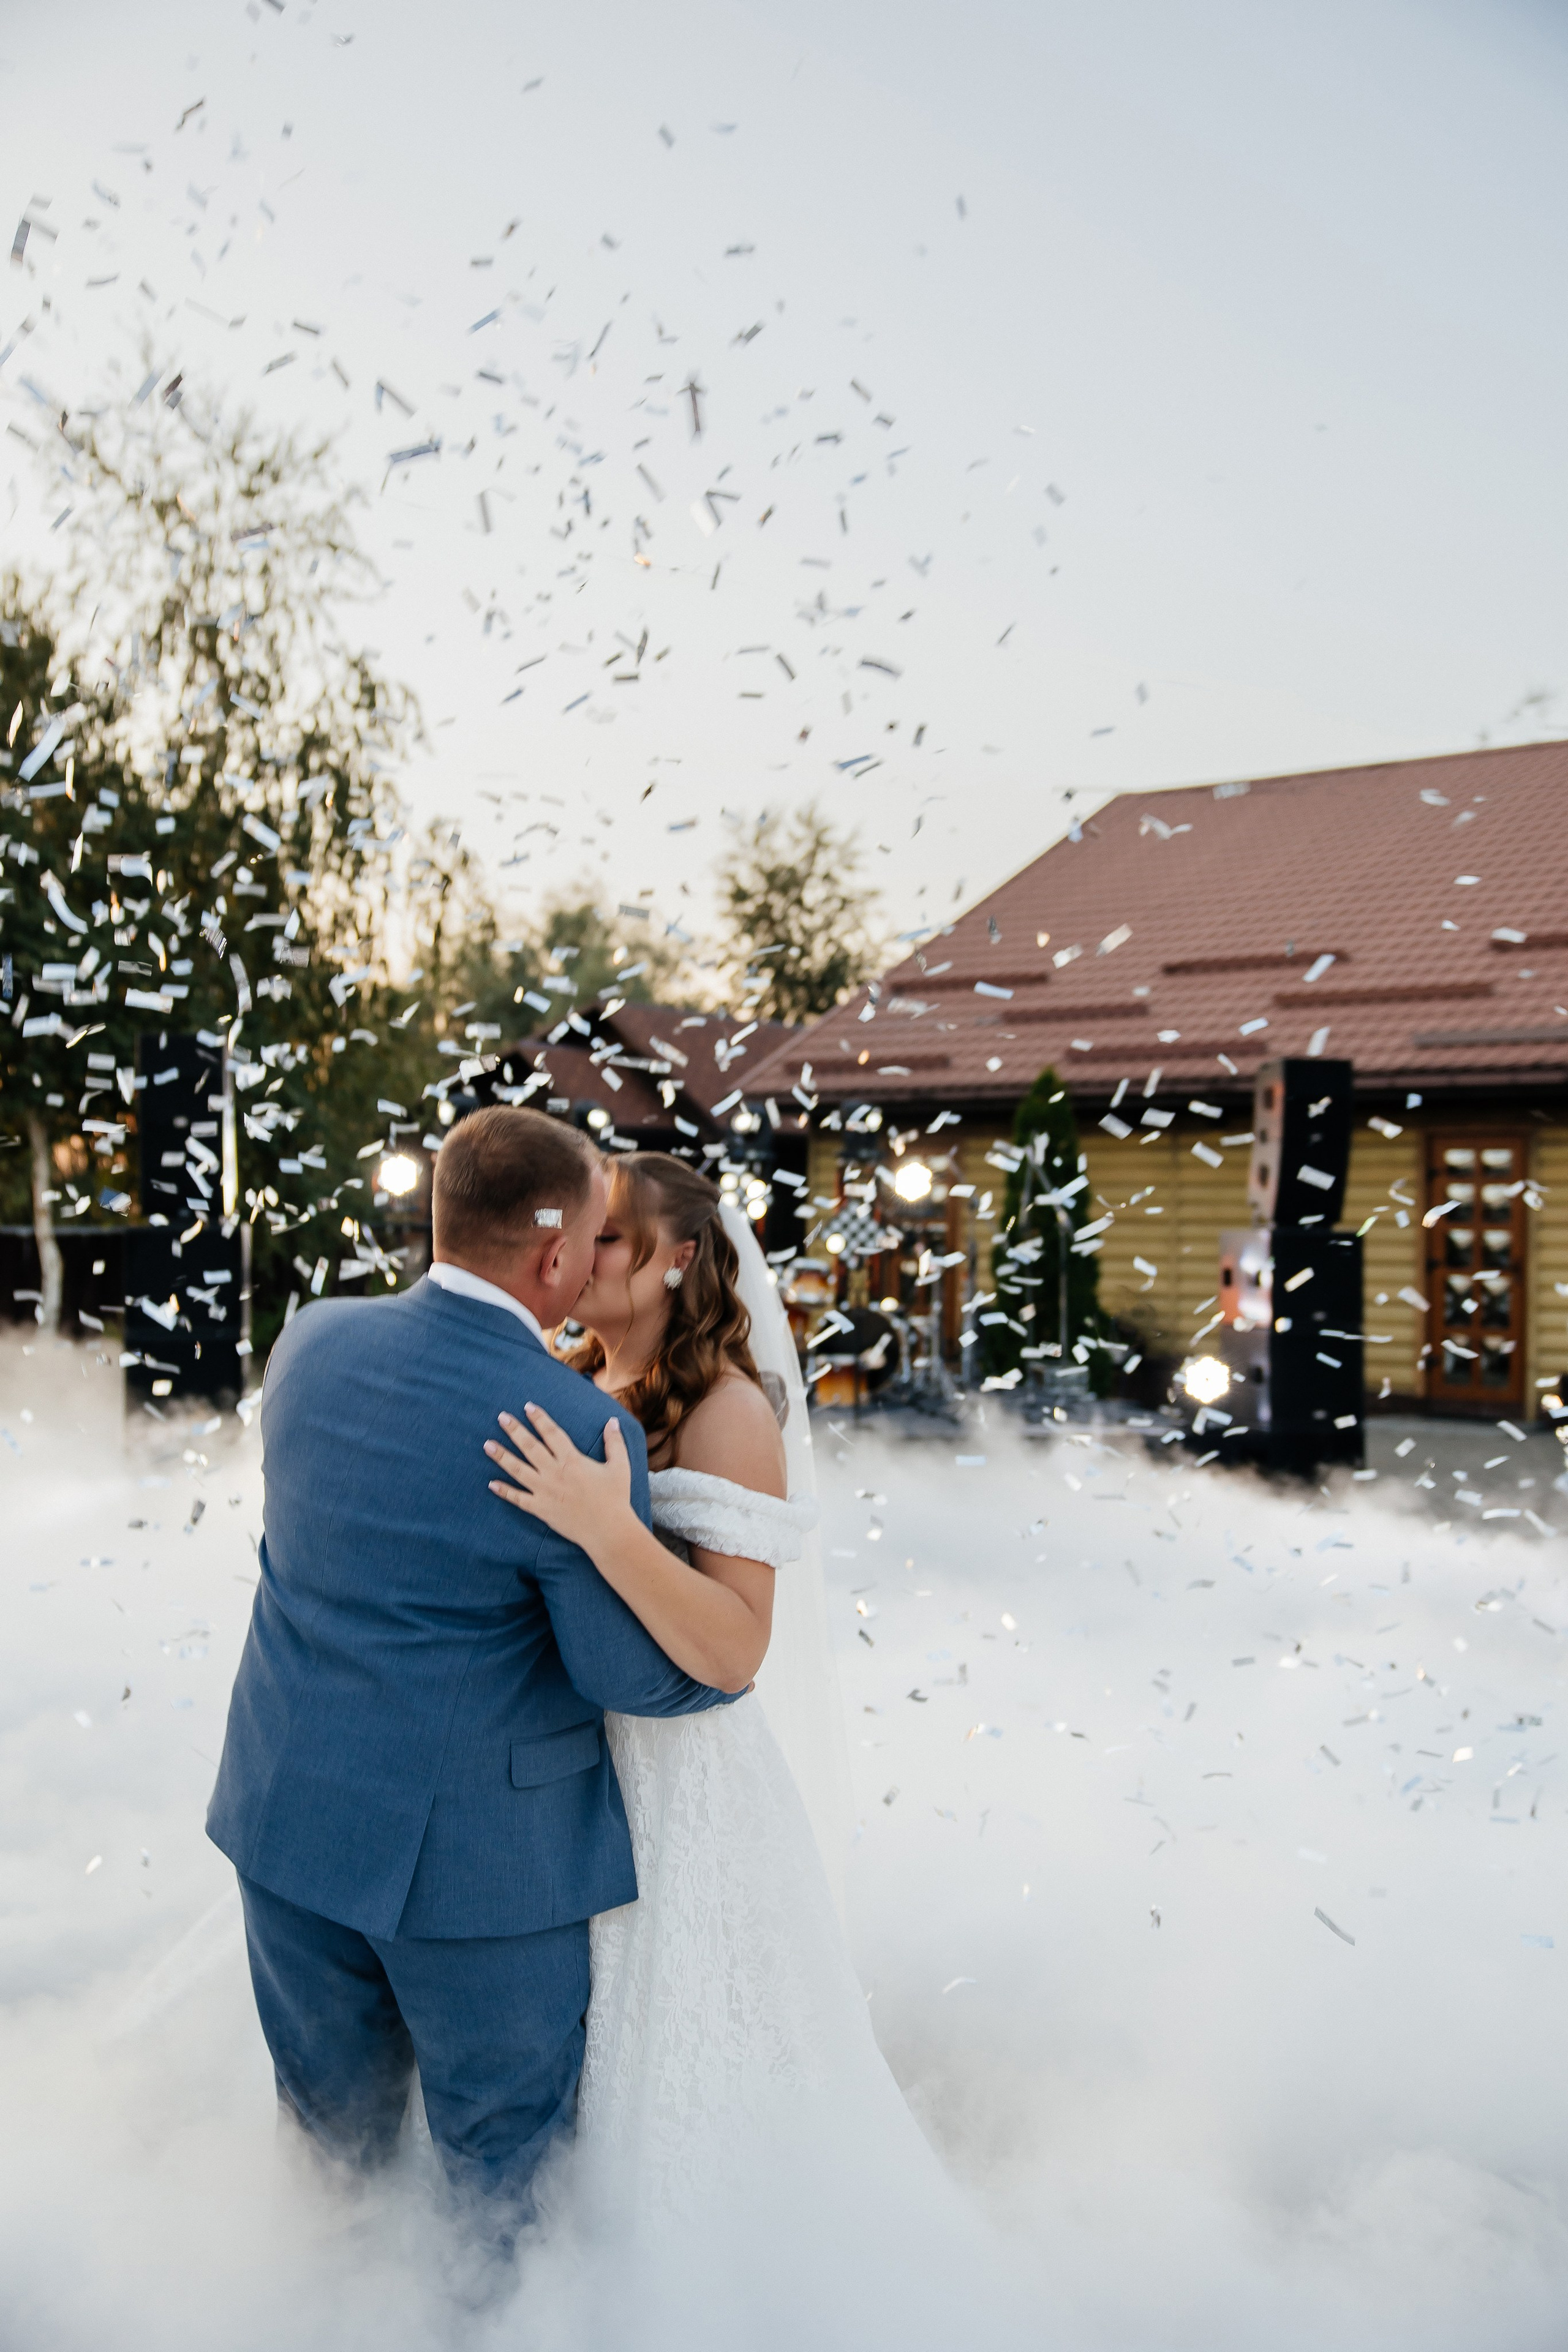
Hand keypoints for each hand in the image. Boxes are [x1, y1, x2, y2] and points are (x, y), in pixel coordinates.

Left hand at [486, 1403, 633, 1553]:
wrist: (608, 1531)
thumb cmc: (615, 1498)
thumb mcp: (620, 1466)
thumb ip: (614, 1442)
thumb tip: (612, 1421)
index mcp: (572, 1460)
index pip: (552, 1433)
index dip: (539, 1418)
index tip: (527, 1406)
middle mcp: (554, 1473)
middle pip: (530, 1447)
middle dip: (515, 1430)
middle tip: (501, 1417)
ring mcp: (545, 1491)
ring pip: (518, 1470)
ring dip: (502, 1457)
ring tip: (487, 1445)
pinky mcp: (541, 1509)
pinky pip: (518, 1499)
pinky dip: (504, 1491)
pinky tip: (491, 1484)